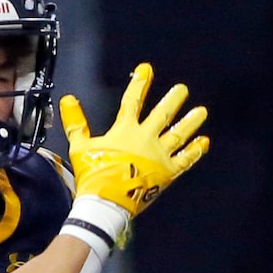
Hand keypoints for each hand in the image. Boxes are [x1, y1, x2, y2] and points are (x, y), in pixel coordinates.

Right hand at [61, 65, 208, 216]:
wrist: (107, 202)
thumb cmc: (93, 175)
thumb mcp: (80, 147)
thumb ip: (76, 123)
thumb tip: (68, 99)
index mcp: (125, 131)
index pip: (133, 101)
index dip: (139, 83)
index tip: (146, 69)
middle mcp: (146, 139)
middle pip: (163, 114)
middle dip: (173, 99)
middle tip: (182, 89)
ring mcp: (159, 155)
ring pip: (179, 134)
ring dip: (191, 121)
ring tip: (201, 111)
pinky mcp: (167, 173)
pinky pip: (185, 160)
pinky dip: (195, 151)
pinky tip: (203, 142)